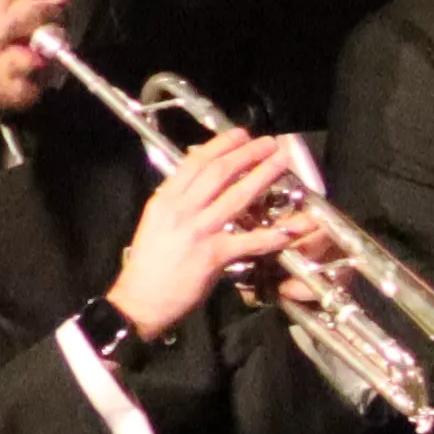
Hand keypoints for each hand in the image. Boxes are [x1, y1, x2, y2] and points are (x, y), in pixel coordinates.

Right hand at [106, 130, 307, 339]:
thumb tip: (200, 184)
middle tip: (269, 143)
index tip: (240, 134)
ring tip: (281, 164)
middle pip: (219, 173)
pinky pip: (250, 241)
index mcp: (166, 200)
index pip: (195, 163)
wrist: (140, 299)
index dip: (221, 145)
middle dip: (247, 154)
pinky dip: (273, 234)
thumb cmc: (150, 262)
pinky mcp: (214, 255)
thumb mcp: (156, 221)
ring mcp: (200, 231)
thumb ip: (179, 202)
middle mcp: (182, 210)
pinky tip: (293, 226)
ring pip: (237, 197)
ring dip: (263, 177)